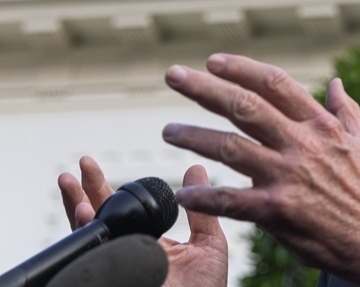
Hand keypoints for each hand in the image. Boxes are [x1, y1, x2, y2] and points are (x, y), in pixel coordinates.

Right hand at [58, 157, 227, 286]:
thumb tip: (196, 168)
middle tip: (81, 165)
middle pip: (100, 217)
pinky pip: (96, 256)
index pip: (121, 210)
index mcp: (148, 241)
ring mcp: (118, 263)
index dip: (103, 188)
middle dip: (85, 191)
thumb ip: (201, 209)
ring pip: (91, 235)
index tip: (92, 164)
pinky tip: (83, 216)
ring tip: (70, 184)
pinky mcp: (116, 275)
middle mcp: (129, 251)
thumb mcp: (209, 243)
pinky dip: (87, 235)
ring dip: (77, 208)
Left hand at [161, 53, 359, 285]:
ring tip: (168, 131)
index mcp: (320, 124)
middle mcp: (300, 144)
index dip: (241, 69)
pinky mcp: (277, 211)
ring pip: (230, 148)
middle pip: (244, 107)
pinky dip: (205, 197)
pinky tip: (184, 194)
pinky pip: (232, 201)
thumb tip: (336, 83)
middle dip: (205, 89)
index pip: (275, 84)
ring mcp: (287, 176)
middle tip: (174, 76)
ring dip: (194, 137)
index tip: (214, 61)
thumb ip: (346, 109)